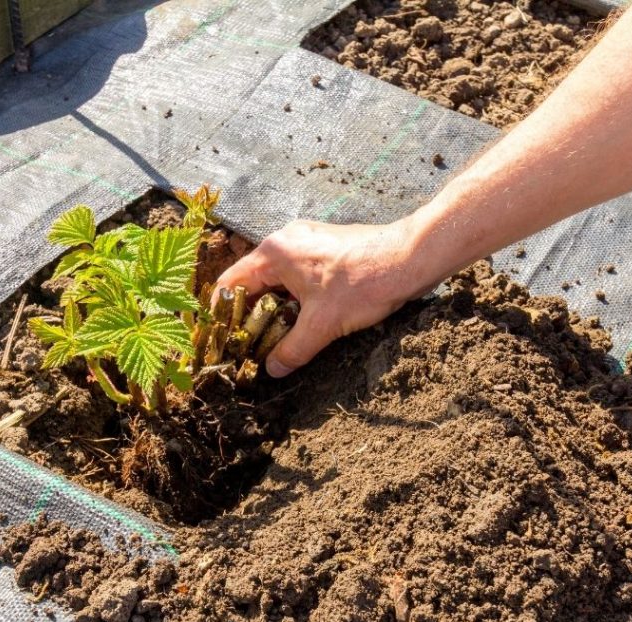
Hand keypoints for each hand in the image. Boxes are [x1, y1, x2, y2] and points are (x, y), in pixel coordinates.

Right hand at [214, 218, 435, 377]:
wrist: (409, 259)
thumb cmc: (362, 283)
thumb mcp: (322, 325)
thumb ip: (292, 349)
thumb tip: (273, 369)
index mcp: (274, 252)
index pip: (231, 282)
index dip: (223, 312)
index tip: (222, 336)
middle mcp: (286, 241)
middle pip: (253, 280)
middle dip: (249, 313)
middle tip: (247, 343)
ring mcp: (307, 242)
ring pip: (278, 279)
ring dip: (274, 306)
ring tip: (273, 337)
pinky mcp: (326, 249)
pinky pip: (298, 275)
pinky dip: (294, 297)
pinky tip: (301, 319)